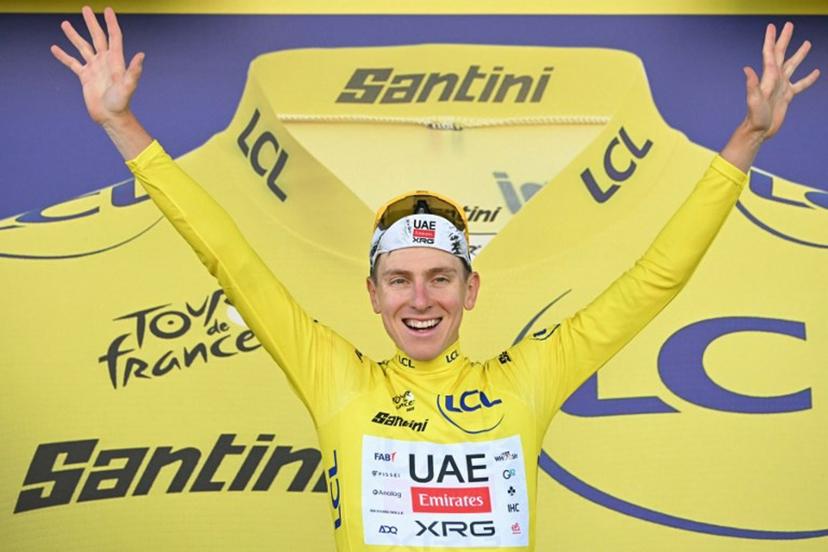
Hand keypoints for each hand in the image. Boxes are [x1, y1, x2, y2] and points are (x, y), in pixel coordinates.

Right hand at [51, 6, 143, 125]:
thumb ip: (134, 71)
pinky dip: (63, 56)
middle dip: (91, 23)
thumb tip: (141, 55)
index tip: (107, 9)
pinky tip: (54, 48)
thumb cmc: (121, 103)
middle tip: (85, 8)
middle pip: (97, 37)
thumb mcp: (128, 86)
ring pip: (82, 47)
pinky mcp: (85, 77)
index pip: (114, 37)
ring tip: (65, 23)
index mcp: (115, 61)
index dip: (111, 23)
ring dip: (74, 36)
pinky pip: (72, 63)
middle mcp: (104, 61)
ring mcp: (94, 68)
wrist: (111, 117)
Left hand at [743, 22, 819, 140]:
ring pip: (792, 66)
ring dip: (799, 55)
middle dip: (784, 39)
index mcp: (768, 77)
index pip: (770, 54)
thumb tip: (747, 69)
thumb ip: (752, 84)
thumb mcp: (753, 100)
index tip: (772, 26)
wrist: (759, 132)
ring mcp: (781, 87)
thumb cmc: (755, 117)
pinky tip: (817, 72)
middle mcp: (774, 79)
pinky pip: (800, 84)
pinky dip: (809, 78)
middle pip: (781, 54)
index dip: (771, 40)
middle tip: (789, 25)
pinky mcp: (787, 96)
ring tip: (807, 43)